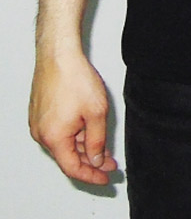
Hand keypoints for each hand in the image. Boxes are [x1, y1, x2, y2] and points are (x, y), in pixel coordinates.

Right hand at [29, 52, 117, 184]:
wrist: (59, 54)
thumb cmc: (74, 78)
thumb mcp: (96, 112)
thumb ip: (97, 141)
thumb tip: (95, 160)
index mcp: (54, 138)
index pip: (73, 168)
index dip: (91, 175)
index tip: (105, 178)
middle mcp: (41, 133)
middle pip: (68, 156)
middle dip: (90, 161)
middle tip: (109, 163)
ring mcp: (39, 122)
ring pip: (64, 143)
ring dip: (83, 147)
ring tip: (103, 148)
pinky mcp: (40, 112)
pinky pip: (58, 131)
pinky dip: (74, 135)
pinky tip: (88, 132)